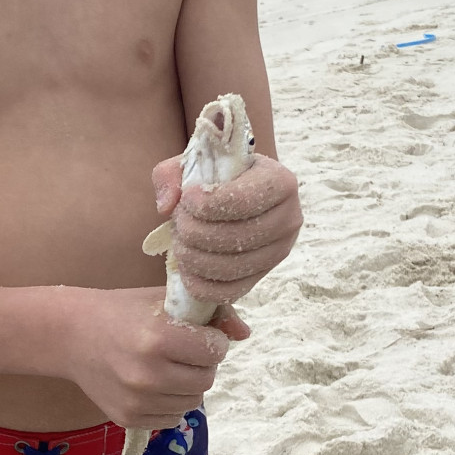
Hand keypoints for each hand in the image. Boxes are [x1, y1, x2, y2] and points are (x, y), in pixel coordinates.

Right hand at [62, 286, 249, 431]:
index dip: (211, 341)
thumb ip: (210, 313)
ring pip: (192, 402)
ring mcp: (137, 400)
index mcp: (157, 337)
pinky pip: (172, 419)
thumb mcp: (164, 300)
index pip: (215, 351)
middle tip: (181, 351)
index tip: (196, 334)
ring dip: (187, 386)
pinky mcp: (128, 418)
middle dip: (201, 365)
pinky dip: (170, 404)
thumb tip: (245, 334)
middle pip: (206, 380)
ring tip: (166, 367)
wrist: (71, 336)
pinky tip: (153, 384)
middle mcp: (147, 374)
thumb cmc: (123, 311)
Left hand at [150, 151, 302, 306]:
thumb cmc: (217, 175)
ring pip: (231, 267)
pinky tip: (186, 267)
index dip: (208, 204)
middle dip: (194, 231)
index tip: (188, 199)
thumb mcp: (193, 162)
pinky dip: (200, 284)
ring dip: (193, 257)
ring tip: (180, 241)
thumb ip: (170, 174)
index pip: (245, 201)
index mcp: (281, 182)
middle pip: (237, 237)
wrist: (237, 194)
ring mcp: (279, 252)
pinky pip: (231, 291)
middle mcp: (289, 219)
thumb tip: (166, 206)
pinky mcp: (263, 276)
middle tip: (178, 222)